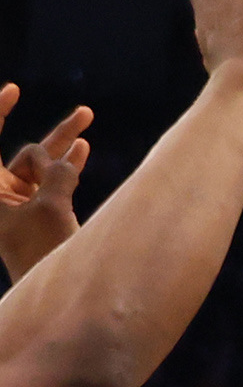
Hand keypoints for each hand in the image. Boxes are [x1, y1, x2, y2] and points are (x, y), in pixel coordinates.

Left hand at [0, 87, 91, 273]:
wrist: (54, 297)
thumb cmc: (44, 255)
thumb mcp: (51, 208)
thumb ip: (57, 174)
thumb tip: (67, 158)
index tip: (13, 90)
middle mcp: (1, 194)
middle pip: (25, 152)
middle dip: (54, 135)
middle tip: (85, 113)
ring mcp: (20, 203)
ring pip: (43, 166)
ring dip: (65, 146)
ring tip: (89, 120)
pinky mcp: (39, 214)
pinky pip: (54, 181)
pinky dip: (68, 166)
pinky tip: (83, 148)